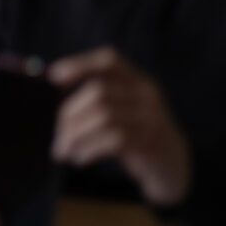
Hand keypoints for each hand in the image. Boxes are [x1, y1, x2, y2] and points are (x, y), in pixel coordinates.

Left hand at [48, 47, 190, 205]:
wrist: (174, 165)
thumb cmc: (136, 133)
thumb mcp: (123, 109)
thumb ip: (98, 97)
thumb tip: (52, 89)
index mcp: (138, 80)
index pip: (109, 60)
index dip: (80, 64)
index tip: (53, 77)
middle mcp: (147, 94)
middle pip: (99, 92)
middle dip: (70, 115)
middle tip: (58, 138)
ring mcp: (152, 118)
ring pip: (104, 116)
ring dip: (75, 136)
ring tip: (64, 151)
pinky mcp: (152, 142)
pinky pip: (113, 140)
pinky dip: (89, 149)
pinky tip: (80, 158)